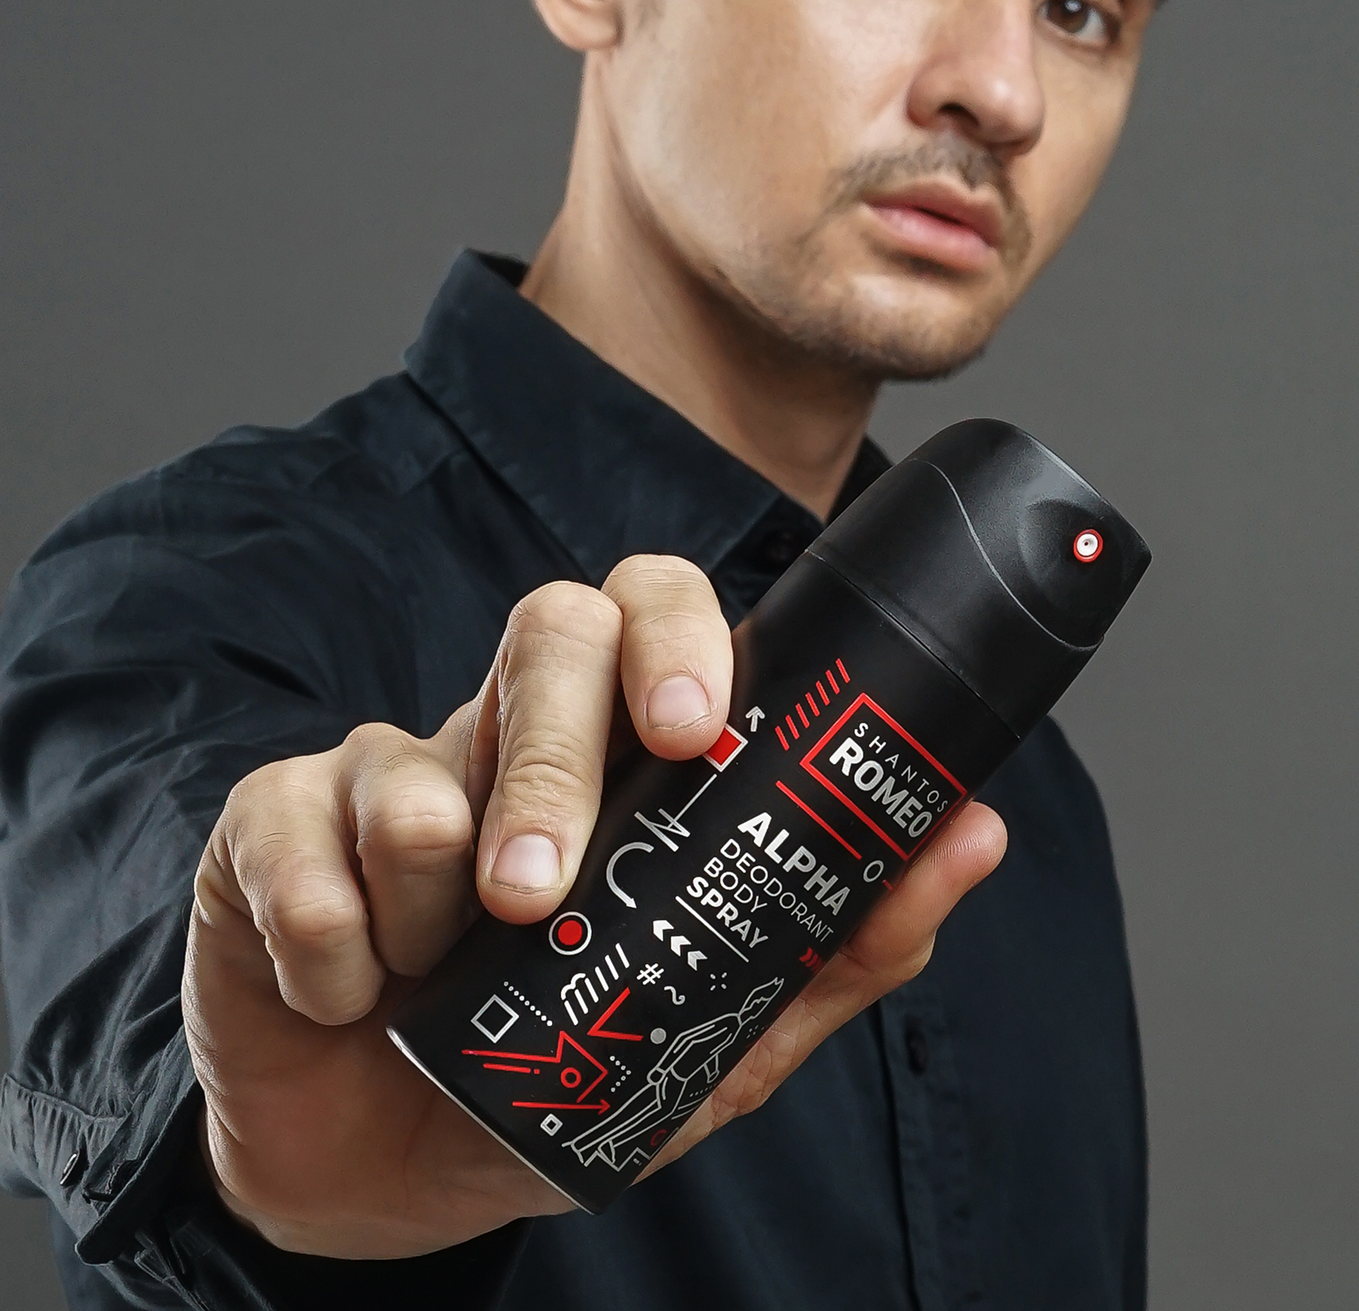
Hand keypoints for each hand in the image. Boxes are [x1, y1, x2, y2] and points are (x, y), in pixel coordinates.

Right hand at [183, 556, 1005, 1258]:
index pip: (657, 612)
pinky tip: (343, 996)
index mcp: (615, 758)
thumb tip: (976, 831)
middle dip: (550, 761)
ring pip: (413, 760)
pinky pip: (296, 842)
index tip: (694, 724)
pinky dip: (330, 951)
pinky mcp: (273, 818)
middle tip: (538, 892)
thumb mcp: (707, 1033)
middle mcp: (508, 734)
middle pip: (549, 631)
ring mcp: (386, 767)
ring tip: (428, 980)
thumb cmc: (549, 1076)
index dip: (679, 633)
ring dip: (426, 901)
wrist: (376, 1172)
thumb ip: (833, 944)